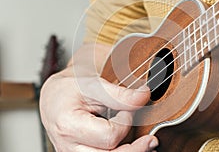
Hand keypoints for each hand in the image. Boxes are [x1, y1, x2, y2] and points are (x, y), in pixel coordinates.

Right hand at [39, 44, 158, 151]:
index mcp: (69, 125)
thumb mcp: (94, 85)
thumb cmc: (70, 90)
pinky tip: (135, 149)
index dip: (124, 123)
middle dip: (134, 150)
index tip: (127, 112)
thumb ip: (120, 94)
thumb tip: (144, 96)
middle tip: (152, 141)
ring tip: (147, 146)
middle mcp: (68, 146)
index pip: (109, 136)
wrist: (55, 98)